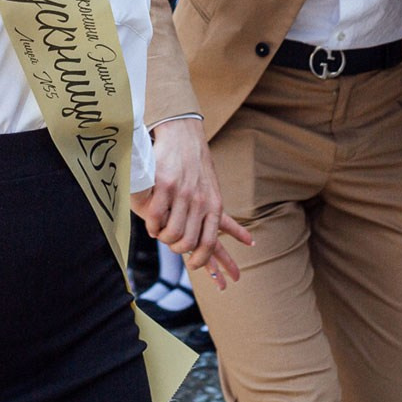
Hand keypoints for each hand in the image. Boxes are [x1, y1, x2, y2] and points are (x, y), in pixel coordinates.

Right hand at [133, 119, 252, 289]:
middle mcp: (201, 202)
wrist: (184, 134)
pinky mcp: (165, 183)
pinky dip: (152, 224)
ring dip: (163, 236)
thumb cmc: (199, 168)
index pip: (211, 244)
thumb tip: (250, 243)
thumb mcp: (216, 195)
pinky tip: (151, 224)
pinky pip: (156, 216)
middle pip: (187, 242)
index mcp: (215, 206)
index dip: (203, 263)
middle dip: (177, 248)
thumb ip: (225, 220)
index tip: (195, 267)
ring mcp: (183, 193)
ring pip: (171, 231)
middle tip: (171, 244)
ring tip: (159, 232)